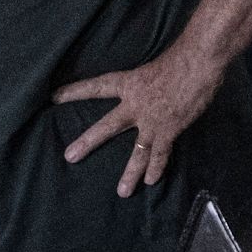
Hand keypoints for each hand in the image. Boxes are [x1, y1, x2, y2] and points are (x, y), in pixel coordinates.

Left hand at [52, 44, 226, 197]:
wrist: (197, 63)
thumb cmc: (180, 58)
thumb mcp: (153, 66)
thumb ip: (146, 82)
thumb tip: (147, 91)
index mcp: (129, 83)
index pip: (97, 87)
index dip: (76, 91)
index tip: (54, 97)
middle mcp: (135, 104)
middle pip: (106, 126)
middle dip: (87, 142)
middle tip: (69, 157)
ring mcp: (152, 120)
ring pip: (137, 152)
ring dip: (130, 173)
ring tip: (122, 193)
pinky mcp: (169, 129)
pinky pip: (161, 154)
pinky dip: (157, 167)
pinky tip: (151, 181)